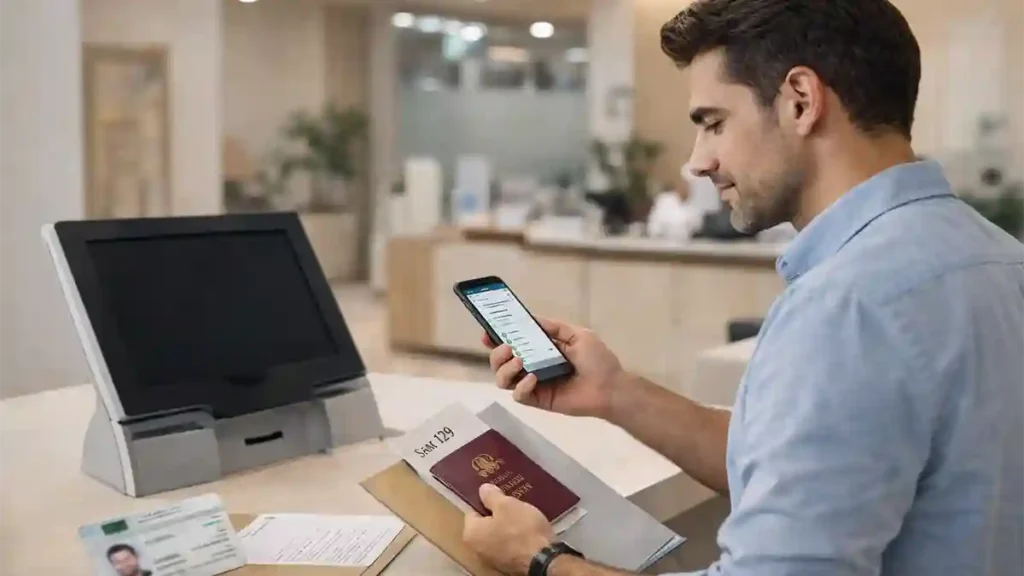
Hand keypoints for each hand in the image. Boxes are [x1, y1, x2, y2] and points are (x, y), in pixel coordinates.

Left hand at [463, 483, 553, 574]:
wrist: (543, 559)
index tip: (500, 498)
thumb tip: (482, 490)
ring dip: (506, 530)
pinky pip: (507, 548)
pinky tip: (526, 534)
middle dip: (497, 517)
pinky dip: (513, 542)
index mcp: (470, 534)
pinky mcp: (506, 567)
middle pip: (484, 526)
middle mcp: (476, 550)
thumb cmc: (521, 528)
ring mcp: (491, 561)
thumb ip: (491, 496)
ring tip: (521, 519)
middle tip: (512, 507)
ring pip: (496, 538)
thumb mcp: (507, 505)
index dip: (487, 503)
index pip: (473, 512)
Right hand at [483, 317, 624, 418]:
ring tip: (519, 362)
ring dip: (505, 369)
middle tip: (506, 348)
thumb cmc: (597, 360)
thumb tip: (531, 318)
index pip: (512, 344)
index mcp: (540, 350)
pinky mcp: (538, 401)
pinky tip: (534, 378)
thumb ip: (554, 327)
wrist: (610, 387)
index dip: (496, 339)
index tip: (487, 334)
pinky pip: (519, 396)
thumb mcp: (578, 335)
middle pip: (501, 363)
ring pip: (503, 380)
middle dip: (496, 354)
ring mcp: (533, 385)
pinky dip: (522, 386)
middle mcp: (532, 367)